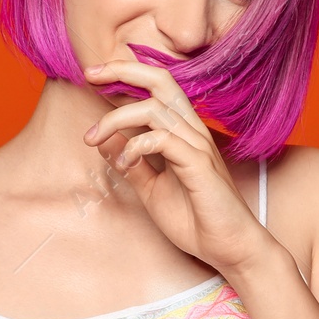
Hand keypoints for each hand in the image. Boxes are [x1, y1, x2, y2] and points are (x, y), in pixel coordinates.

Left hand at [82, 58, 272, 274]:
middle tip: (89, 75)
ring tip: (93, 139)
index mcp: (183, 132)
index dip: (125, 75)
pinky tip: (125, 164)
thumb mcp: (151, 189)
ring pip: (155, 110)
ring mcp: (198, 146)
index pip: (157, 88)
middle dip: (123, 71)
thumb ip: (131, 164)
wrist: (229, 248)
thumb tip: (104, 141)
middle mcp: (192, 131)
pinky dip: (136, 146)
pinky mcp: (200, 165)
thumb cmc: (195, 219)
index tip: (92, 76)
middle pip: (161, 81)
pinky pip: (164, 140)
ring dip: (116, 119)